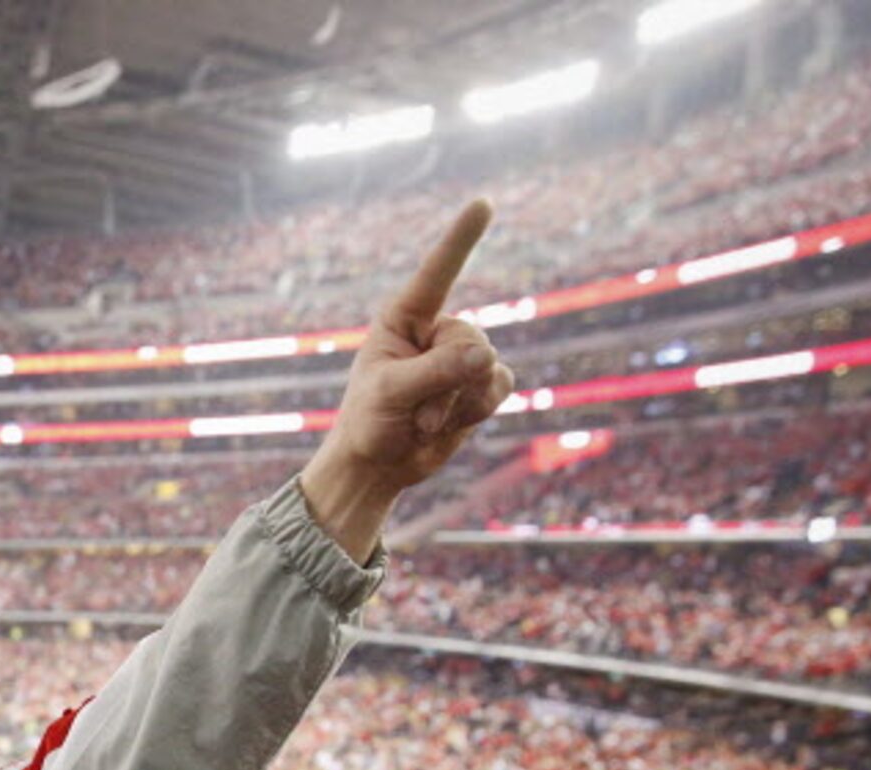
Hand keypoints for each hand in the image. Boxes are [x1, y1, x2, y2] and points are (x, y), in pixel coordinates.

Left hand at [299, 200, 516, 556]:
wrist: (379, 464)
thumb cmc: (369, 421)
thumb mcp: (391, 395)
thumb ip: (435, 373)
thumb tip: (486, 358)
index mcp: (404, 317)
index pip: (437, 272)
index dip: (461, 239)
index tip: (483, 203)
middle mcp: (436, 330)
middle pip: (471, 341)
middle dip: (445, 383)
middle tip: (413, 411)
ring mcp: (461, 356)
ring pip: (487, 367)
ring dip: (457, 403)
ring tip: (423, 419)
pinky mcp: (480, 383)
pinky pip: (501, 386)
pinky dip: (477, 409)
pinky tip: (449, 422)